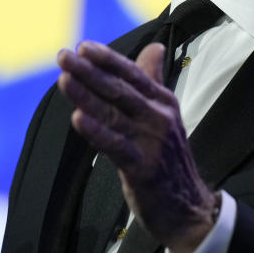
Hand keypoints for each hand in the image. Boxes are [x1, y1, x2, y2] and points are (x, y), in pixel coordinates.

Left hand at [57, 41, 216, 251]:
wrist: (189, 208)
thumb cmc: (169, 157)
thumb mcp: (165, 114)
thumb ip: (153, 80)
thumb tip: (154, 47)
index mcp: (163, 102)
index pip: (132, 74)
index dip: (108, 59)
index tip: (83, 46)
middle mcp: (158, 118)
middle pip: (119, 89)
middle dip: (89, 71)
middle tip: (63, 56)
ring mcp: (151, 142)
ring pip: (113, 114)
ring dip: (86, 96)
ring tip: (64, 80)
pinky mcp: (143, 168)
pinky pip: (115, 146)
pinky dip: (96, 132)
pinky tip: (78, 119)